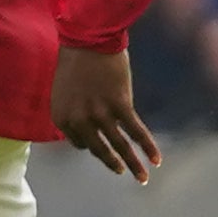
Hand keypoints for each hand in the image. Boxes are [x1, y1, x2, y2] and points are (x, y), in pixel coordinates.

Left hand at [50, 45, 159, 182]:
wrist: (88, 38)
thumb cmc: (76, 60)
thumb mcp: (66, 90)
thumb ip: (75, 112)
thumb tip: (90, 128)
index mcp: (61, 117)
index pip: (79, 143)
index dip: (91, 143)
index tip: (100, 142)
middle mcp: (79, 120)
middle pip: (99, 149)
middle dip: (112, 163)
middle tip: (121, 172)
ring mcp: (100, 114)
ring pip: (119, 146)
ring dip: (132, 164)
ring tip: (141, 178)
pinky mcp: (120, 105)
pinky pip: (136, 132)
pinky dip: (148, 147)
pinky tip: (156, 160)